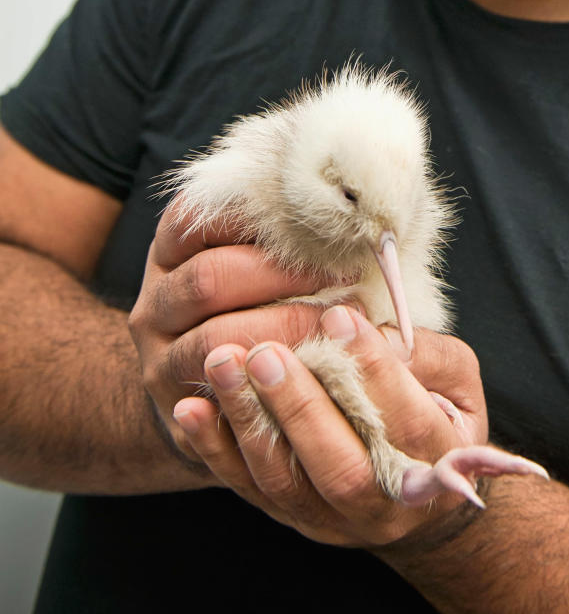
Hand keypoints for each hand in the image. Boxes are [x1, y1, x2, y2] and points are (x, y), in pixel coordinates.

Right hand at [128, 193, 337, 461]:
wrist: (208, 389)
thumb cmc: (254, 302)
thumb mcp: (256, 256)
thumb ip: (286, 233)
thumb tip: (355, 212)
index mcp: (172, 250)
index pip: (195, 217)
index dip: (257, 215)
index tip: (319, 221)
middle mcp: (156, 302)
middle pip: (209, 278)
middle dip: (283, 275)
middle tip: (347, 276)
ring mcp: (160, 360)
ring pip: (215, 341)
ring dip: (285, 331)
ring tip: (341, 327)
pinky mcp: (177, 413)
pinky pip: (221, 399)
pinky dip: (271, 386)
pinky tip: (318, 374)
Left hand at [171, 306, 491, 547]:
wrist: (419, 496)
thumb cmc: (439, 415)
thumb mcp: (458, 380)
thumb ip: (428, 355)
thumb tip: (379, 333)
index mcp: (436, 461)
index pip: (406, 422)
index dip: (375, 372)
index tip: (340, 317)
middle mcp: (382, 502)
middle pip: (339, 467)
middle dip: (298, 407)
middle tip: (265, 352)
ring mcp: (329, 515)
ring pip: (282, 479)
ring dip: (247, 420)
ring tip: (223, 362)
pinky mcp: (288, 513)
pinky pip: (246, 486)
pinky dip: (213, 449)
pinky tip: (191, 409)